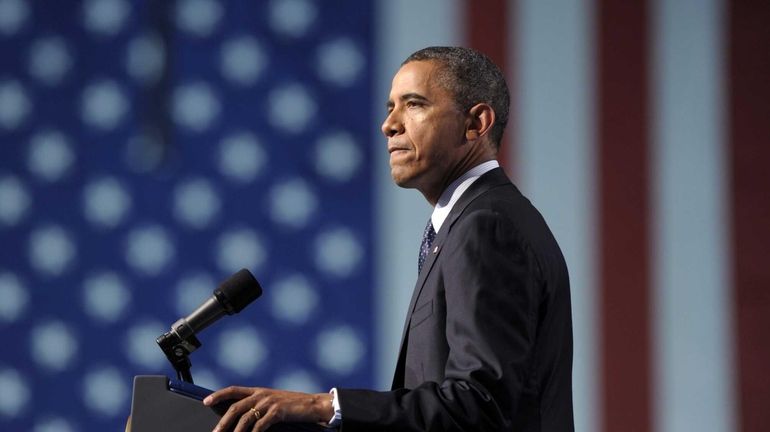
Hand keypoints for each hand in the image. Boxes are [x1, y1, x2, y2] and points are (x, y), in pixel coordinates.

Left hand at [203, 386, 332, 431]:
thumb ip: (257, 405)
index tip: (206, 401)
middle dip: (222, 422)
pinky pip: (260, 426)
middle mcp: (261, 394)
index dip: (218, 395)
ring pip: (245, 419)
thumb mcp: (272, 402)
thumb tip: (240, 417)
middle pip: (235, 407)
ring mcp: (269, 402)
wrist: (312, 405)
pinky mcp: (277, 411)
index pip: (233, 390)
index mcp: (258, 391)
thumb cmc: (292, 406)